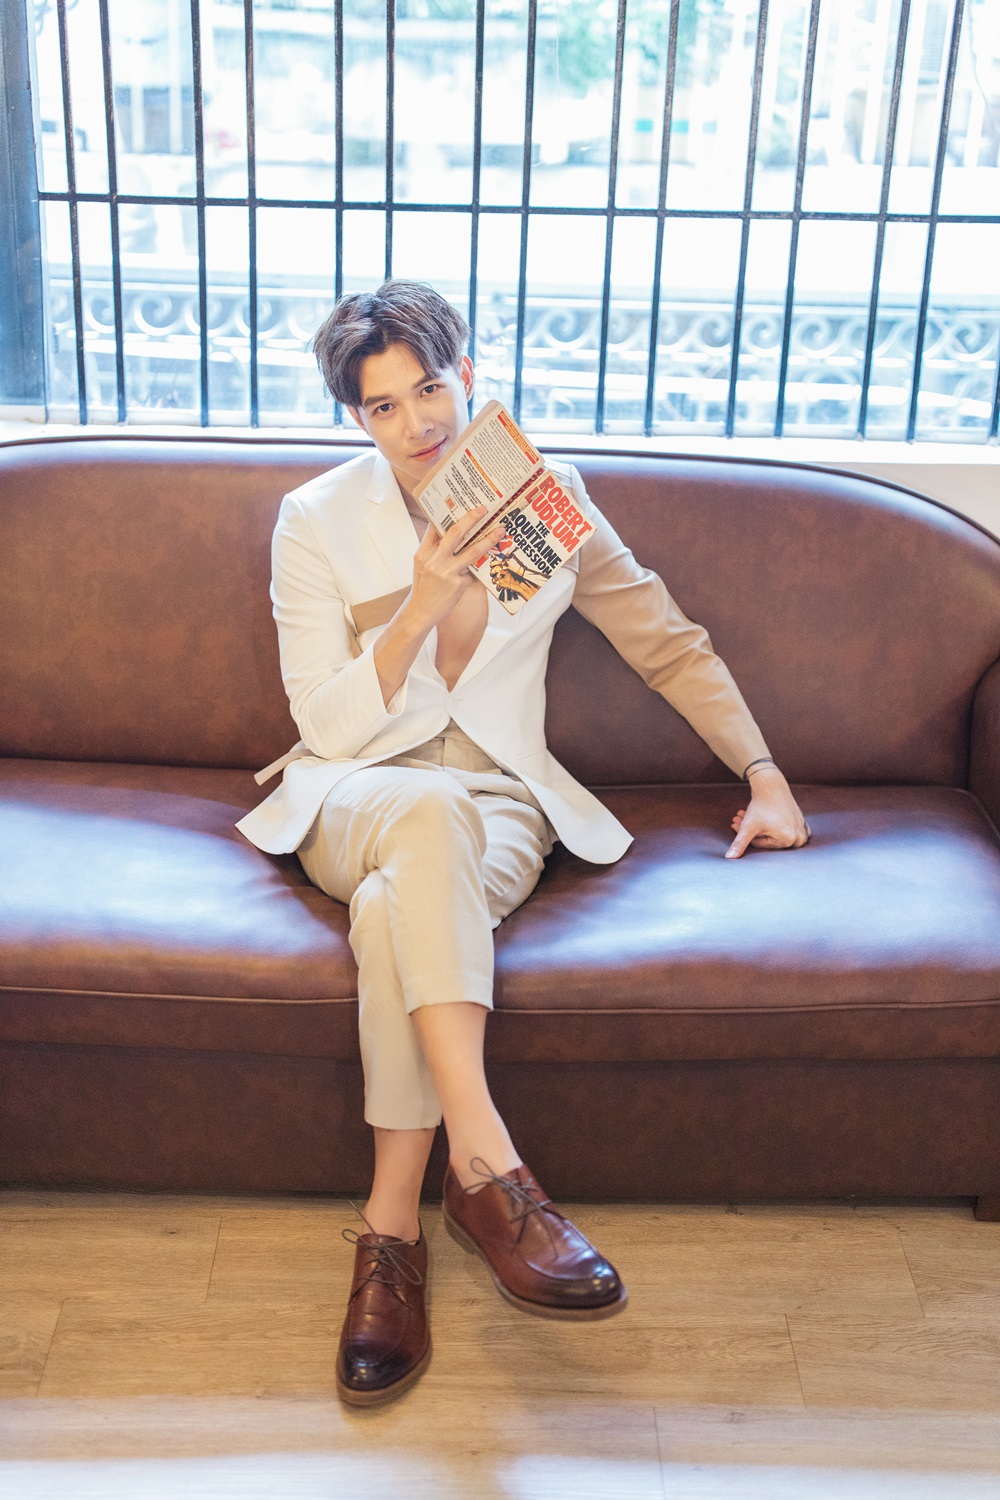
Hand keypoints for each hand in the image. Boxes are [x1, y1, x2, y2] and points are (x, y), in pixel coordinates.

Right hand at [407, 505, 504, 630]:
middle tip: (484, 509)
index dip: (448, 513)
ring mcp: (447, 572)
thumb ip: (433, 550)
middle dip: (471, 518)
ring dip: (489, 539)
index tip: (461, 503)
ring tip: (500, 531)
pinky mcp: (458, 584)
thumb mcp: (422, 565)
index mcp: (423, 553)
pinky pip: (473, 571)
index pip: (435, 527)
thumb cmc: (424, 587)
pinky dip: (481, 568)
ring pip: (472, 550)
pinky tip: (490, 564)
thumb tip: (451, 534)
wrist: (420, 612)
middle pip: (455, 533)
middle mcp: (434, 560)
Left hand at [726, 766, 810, 858]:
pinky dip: (772, 824)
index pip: (760, 844)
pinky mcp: (802, 823)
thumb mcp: (748, 827)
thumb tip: (729, 858)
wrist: (772, 786)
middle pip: (767, 839)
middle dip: (751, 830)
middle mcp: (799, 837)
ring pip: (774, 833)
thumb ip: (740, 844)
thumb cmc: (760, 806)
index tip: (736, 823)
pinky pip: (784, 829)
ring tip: (746, 815)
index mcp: (788, 840)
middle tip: (738, 818)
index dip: (746, 834)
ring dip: (759, 827)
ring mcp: (803, 830)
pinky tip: (763, 816)